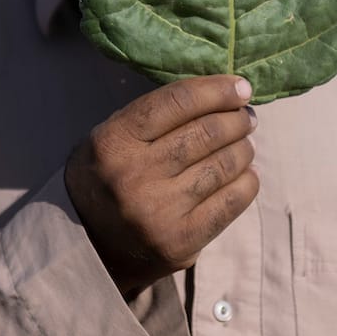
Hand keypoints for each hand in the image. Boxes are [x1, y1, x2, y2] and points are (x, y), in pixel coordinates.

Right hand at [63, 75, 259, 299]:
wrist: (89, 248)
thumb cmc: (106, 180)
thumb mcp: (111, 138)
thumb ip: (155, 116)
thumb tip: (218, 95)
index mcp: (115, 141)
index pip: (177, 102)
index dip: (216, 90)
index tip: (241, 87)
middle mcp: (135, 174)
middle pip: (206, 132)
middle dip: (236, 120)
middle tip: (245, 119)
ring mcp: (159, 211)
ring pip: (222, 165)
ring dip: (243, 149)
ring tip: (245, 145)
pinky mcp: (182, 241)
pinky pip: (231, 202)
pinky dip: (247, 182)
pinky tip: (246, 174)